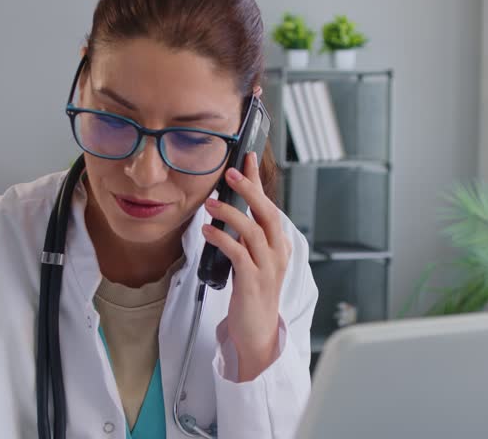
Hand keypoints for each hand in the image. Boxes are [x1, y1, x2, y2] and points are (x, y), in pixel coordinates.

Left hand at [202, 151, 291, 381]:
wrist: (257, 331)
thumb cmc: (251, 294)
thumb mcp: (250, 259)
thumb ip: (243, 237)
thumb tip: (224, 209)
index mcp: (278, 243)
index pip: (268, 204)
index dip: (258, 180)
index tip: (246, 157)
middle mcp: (277, 252)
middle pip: (267, 212)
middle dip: (249, 189)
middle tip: (230, 172)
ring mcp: (268, 267)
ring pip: (253, 231)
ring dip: (230, 214)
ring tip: (210, 203)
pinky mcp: (254, 282)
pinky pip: (239, 254)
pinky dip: (223, 239)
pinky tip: (208, 231)